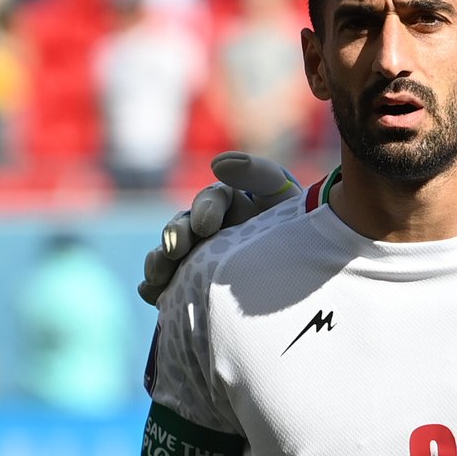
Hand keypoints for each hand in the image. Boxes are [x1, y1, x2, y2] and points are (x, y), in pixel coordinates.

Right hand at [137, 152, 299, 304]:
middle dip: (176, 237)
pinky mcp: (190, 278)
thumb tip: (217, 163)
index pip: (213, 199)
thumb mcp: (281, 194)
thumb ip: (257, 173)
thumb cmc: (297, 222)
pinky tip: (151, 292)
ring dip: (159, 261)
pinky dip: (155, 286)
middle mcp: (208, 225)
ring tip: (158, 275)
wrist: (304, 268)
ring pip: (170, 254)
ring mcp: (198, 252)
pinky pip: (167, 281)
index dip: (206, 210)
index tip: (205, 227)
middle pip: (183, 226)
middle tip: (176, 250)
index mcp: (230, 201)